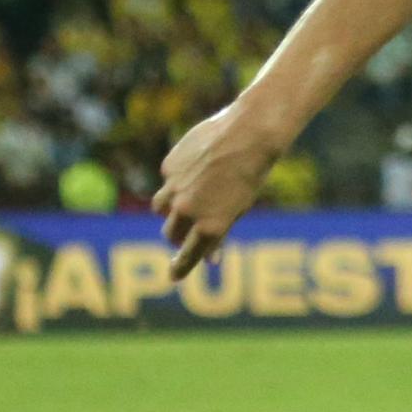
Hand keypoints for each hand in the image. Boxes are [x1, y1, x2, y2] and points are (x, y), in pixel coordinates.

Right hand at [158, 104, 281, 276]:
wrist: (248, 134)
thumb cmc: (251, 174)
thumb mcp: (239, 208)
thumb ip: (220, 233)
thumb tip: (210, 259)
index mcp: (210, 226)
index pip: (188, 256)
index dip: (180, 267)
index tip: (173, 276)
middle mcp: (188, 210)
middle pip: (170, 233)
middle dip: (177, 235)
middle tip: (186, 231)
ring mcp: (174, 188)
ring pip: (160, 208)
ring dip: (171, 209)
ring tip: (188, 199)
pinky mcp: (168, 167)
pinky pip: (168, 181)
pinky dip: (178, 180)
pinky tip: (197, 166)